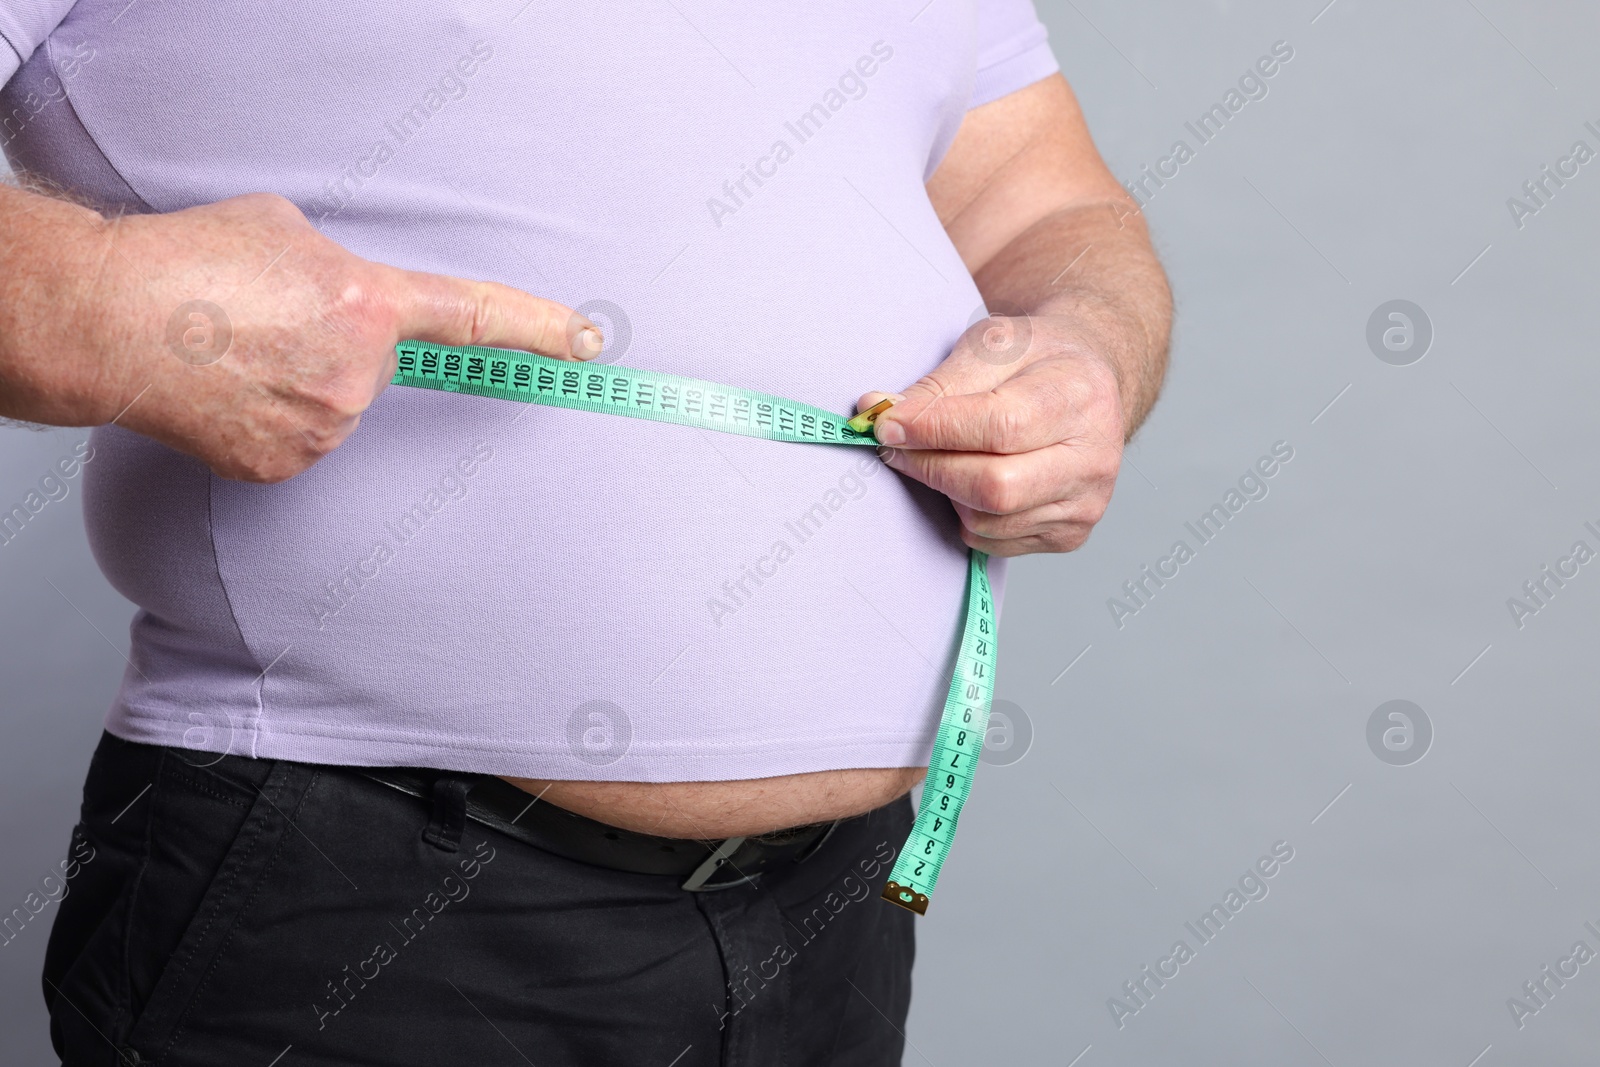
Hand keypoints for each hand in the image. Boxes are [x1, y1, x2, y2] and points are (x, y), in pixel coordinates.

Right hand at [70, 193, 600, 481]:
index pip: (475, 317)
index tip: (585, 342)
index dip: (538, 328)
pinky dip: (272, 418)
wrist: (111, 319)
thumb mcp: (287, 231)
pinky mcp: (286, 466)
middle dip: (337, 345)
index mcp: (371, 303)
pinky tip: (230, 391)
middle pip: (375, 366)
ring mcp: (326, 427)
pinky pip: (300, 439)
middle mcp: (360, 373)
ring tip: (237, 353)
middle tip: (269, 321)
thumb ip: (344, 269)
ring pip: (336, 406)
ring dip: (299, 380)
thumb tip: (354, 297)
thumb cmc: (191, 261)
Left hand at [857, 312, 1124, 556]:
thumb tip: (880, 416)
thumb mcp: (992, 345)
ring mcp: (1085, 502)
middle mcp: (1093, 457)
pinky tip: (971, 480)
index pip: (1001, 426)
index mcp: (1079, 395)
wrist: (1087, 384)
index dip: (935, 430)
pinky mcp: (1069, 534)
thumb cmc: (1038, 359)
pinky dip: (965, 514)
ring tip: (941, 457)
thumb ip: (939, 383)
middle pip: (996, 486)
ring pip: (987, 520)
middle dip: (930, 467)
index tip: (888, 425)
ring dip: (944, 492)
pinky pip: (993, 541)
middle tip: (896, 447)